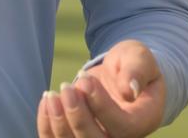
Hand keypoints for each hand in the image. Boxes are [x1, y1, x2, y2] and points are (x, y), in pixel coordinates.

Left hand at [37, 40, 165, 136]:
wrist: (121, 74)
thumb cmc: (132, 64)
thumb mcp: (139, 58)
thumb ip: (137, 71)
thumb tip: (129, 90)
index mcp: (141, 121)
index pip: (121, 126)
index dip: (100, 106)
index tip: (85, 80)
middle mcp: (121, 137)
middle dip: (77, 117)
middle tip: (66, 87)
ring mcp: (100, 137)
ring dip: (59, 124)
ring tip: (52, 95)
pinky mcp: (80, 133)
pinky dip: (48, 127)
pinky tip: (46, 102)